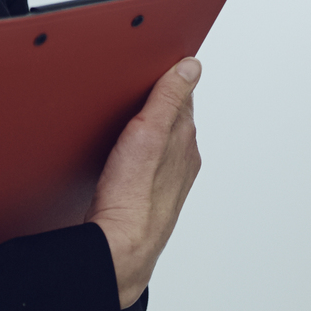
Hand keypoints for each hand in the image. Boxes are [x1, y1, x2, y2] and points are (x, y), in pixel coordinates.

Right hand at [85, 58, 201, 307]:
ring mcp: (165, 179)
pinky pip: (146, 165)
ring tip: (126, 118)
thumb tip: (190, 66)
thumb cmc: (133, 195)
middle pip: (171, 118)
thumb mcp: (150, 132)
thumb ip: (169, 97)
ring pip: (159, 143)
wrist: (120, 246)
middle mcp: (181, 159)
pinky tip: (121, 157)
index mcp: (185, 140)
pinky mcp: (147, 195)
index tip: (154, 64)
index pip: (181, 96)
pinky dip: (136, 154)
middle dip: (156, 102)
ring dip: (146, 129)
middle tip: (135, 87)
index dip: (167, 78)